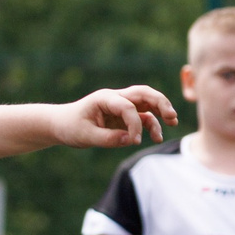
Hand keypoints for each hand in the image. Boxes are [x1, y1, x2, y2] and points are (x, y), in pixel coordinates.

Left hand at [54, 86, 175, 149]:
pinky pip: (143, 117)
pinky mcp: (124, 116)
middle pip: (144, 93)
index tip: (134, 141)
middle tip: (171, 116)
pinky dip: (152, 124)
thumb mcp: (85, 136)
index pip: (127, 106)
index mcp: (105, 98)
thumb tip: (130, 140)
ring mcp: (121, 106)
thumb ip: (107, 138)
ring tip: (173, 122)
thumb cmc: (70, 127)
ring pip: (147, 102)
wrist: (61, 125)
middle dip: (160, 102)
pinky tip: (157, 137)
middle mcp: (115, 98)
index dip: (134, 124)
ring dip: (161, 110)